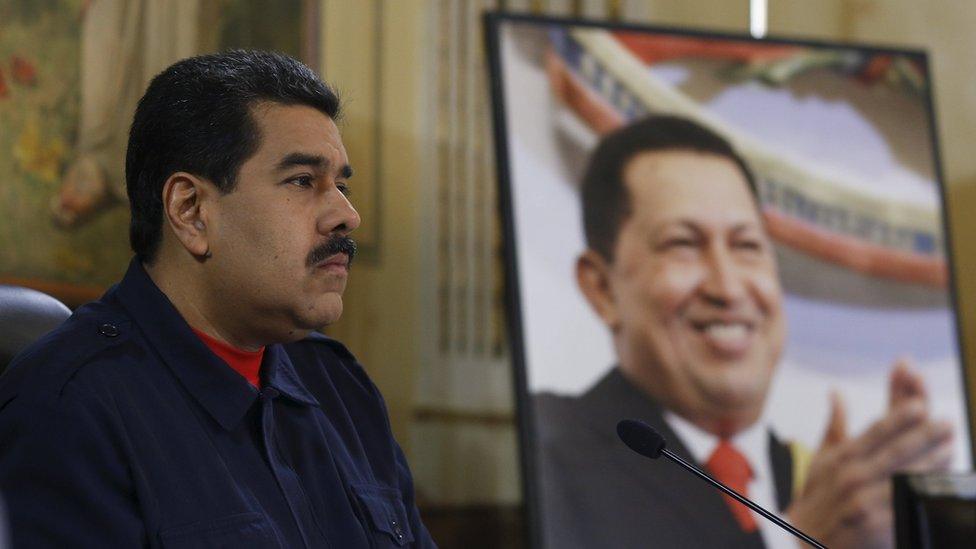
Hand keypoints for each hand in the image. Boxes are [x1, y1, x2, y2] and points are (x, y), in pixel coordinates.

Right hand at [786, 361, 953, 548]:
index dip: (898, 418)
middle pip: (894, 451)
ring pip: (904, 477)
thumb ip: (834, 425)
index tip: (920, 405)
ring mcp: (864, 500)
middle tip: (946, 423)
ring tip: (949, 448)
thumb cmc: (815, 497)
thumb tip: (836, 392)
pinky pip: (905, 504)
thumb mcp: (819, 459)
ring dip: (931, 462)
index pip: (874, 432)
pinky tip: (937, 484)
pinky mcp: (874, 524)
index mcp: (840, 457)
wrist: (802, 538)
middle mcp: (851, 476)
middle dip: (923, 436)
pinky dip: (921, 492)